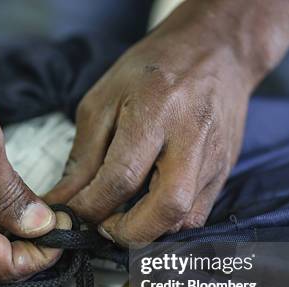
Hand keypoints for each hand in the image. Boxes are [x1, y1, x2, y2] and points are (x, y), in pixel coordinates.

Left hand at [46, 0, 288, 245]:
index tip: (72, 216)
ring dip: (149, 232)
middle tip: (102, 229)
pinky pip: (198, 214)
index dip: (91, 207)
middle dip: (128, 233)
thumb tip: (63, 200)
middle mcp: (192, 138)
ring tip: (122, 220)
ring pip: (186, 218)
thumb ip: (83, 155)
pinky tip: (148, 211)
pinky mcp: (225, 171)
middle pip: (167, 207)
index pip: (121, 177)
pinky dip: (168, 224)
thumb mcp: (104, 100)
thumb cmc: (153, 70)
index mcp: (156, 111)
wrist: (217, 51)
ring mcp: (215, 158)